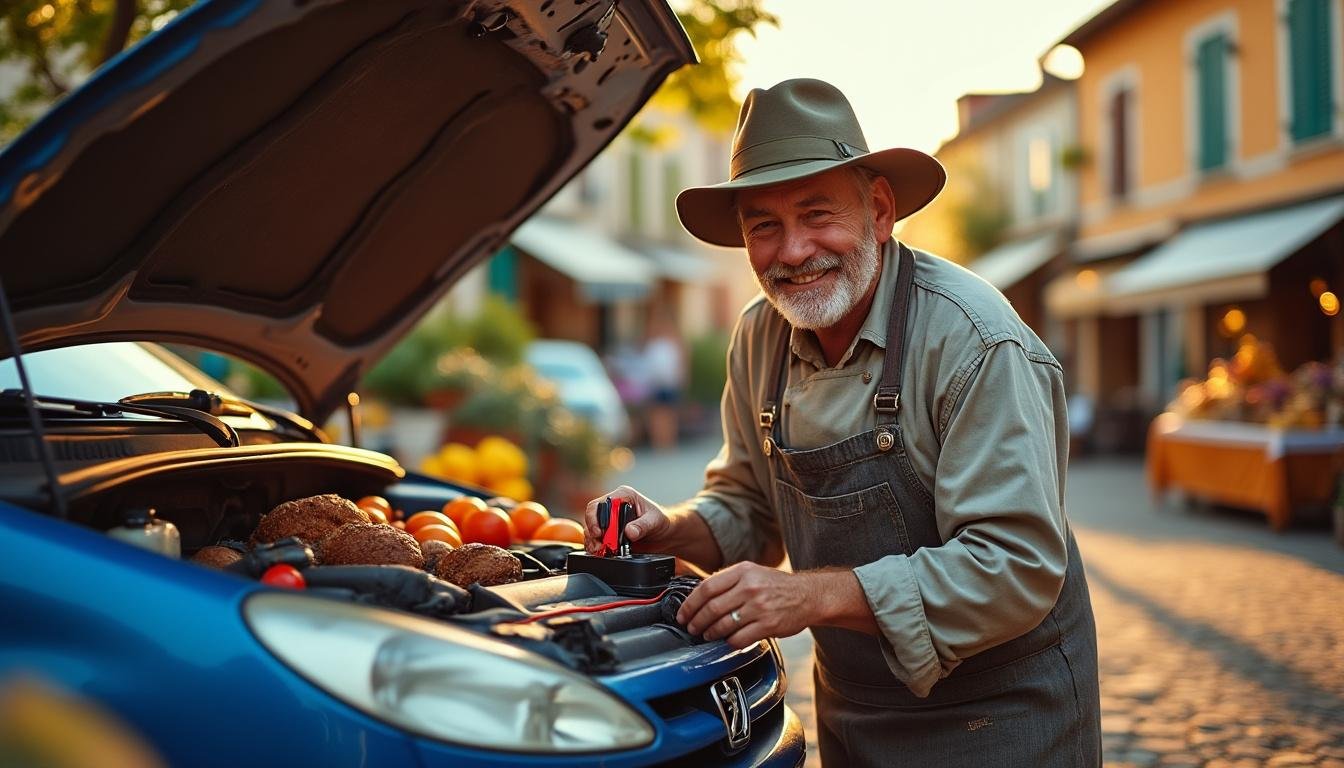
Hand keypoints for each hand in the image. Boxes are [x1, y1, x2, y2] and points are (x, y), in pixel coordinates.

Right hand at [583, 485, 669, 554]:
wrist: (664, 535)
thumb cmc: (660, 521)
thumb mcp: (655, 521)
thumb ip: (643, 525)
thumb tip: (630, 531)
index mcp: (623, 496)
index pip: (601, 503)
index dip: (596, 518)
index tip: (600, 532)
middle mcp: (613, 507)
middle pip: (592, 517)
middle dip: (594, 533)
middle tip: (601, 545)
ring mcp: (609, 521)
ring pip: (591, 530)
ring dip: (594, 542)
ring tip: (603, 551)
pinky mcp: (609, 534)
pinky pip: (595, 540)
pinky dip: (597, 548)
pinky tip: (603, 553)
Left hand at [675, 562, 816, 648]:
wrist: (809, 595)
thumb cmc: (777, 586)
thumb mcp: (753, 572)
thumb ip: (729, 581)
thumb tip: (700, 595)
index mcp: (743, 572)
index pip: (707, 587)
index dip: (690, 604)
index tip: (683, 614)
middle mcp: (750, 587)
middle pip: (712, 608)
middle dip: (697, 621)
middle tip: (692, 628)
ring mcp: (759, 607)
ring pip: (723, 625)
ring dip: (711, 633)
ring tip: (707, 635)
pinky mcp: (768, 625)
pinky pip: (740, 638)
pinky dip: (729, 642)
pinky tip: (727, 641)